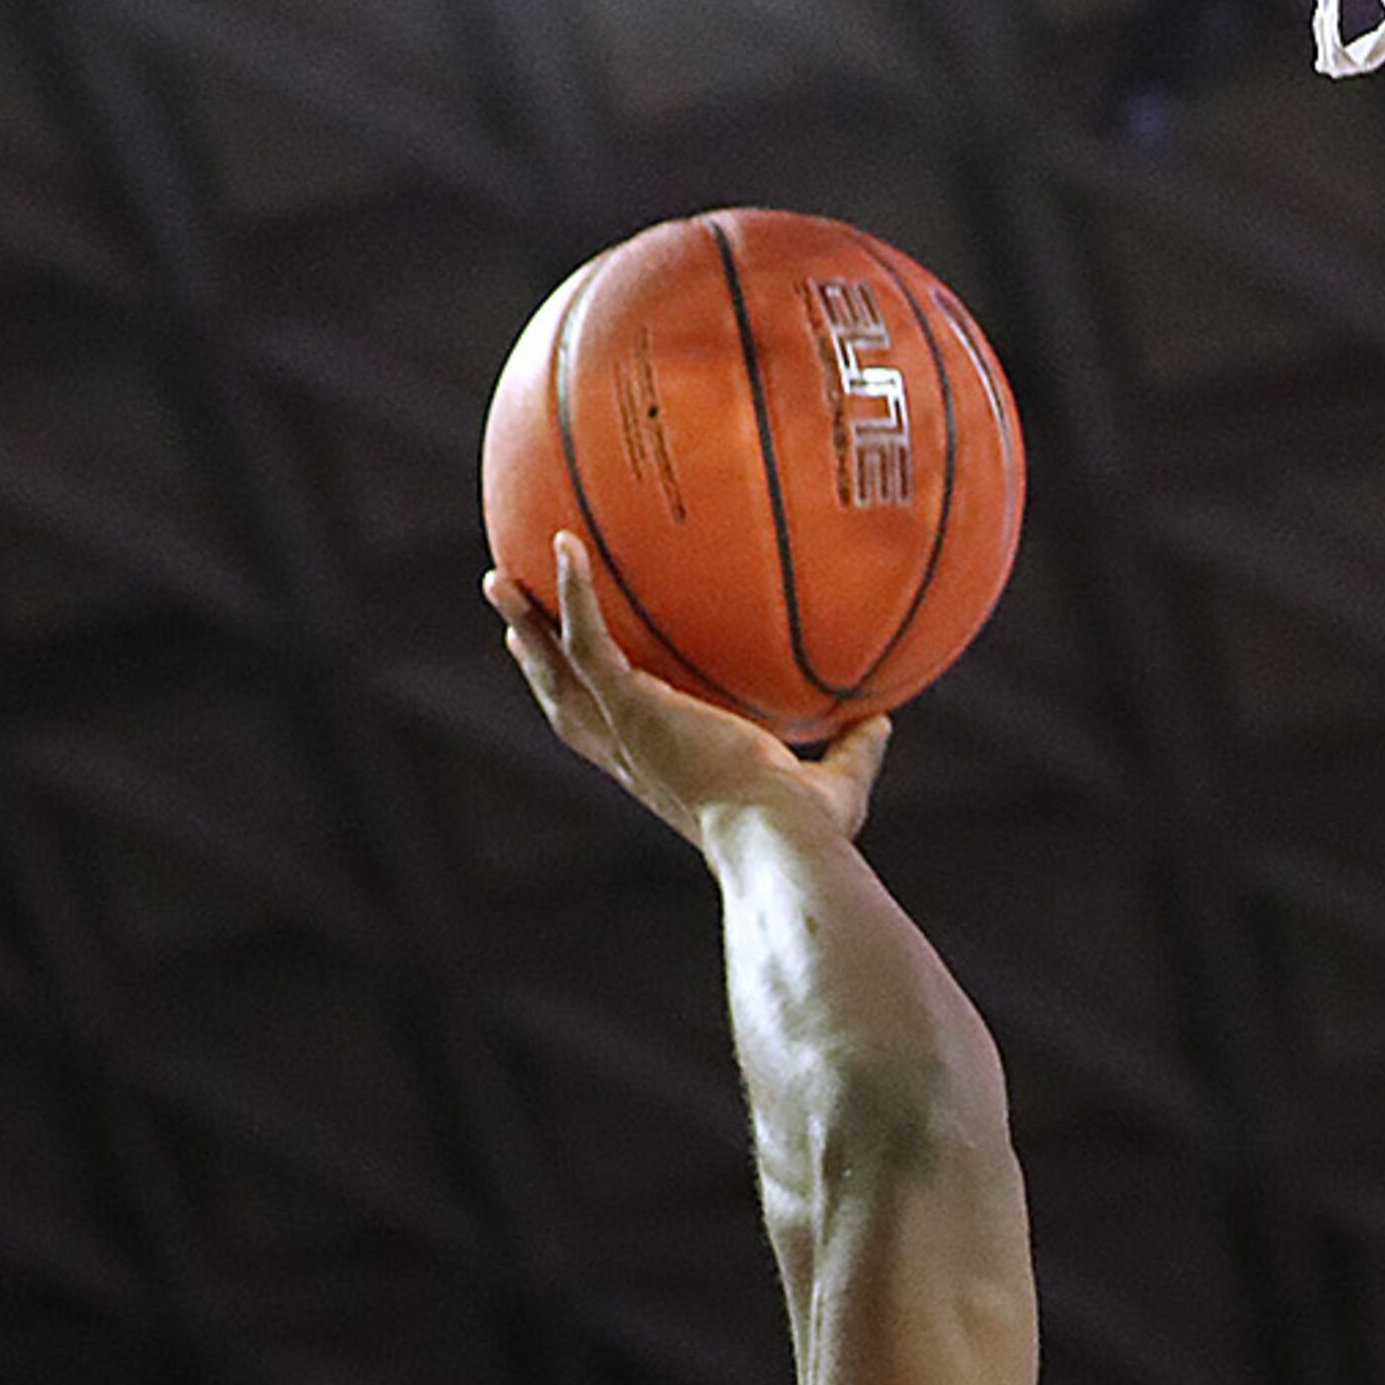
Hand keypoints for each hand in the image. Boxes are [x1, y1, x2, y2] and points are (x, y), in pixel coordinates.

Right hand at [491, 534, 889, 851]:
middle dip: (535, 662)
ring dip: (528, 623)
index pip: (614, 736)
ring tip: (498, 579)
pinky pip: (588, 639)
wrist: (779, 840)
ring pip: (558, 671)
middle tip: (511, 620)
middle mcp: (634, 756)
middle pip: (565, 704)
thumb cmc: (805, 836)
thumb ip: (853, 750)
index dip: (589, 704)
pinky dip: (574, 592)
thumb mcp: (834, 787)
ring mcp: (626, 731)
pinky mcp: (630, 708)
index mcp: (666, 773)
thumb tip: (886, 718)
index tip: (572, 669)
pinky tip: (566, 544)